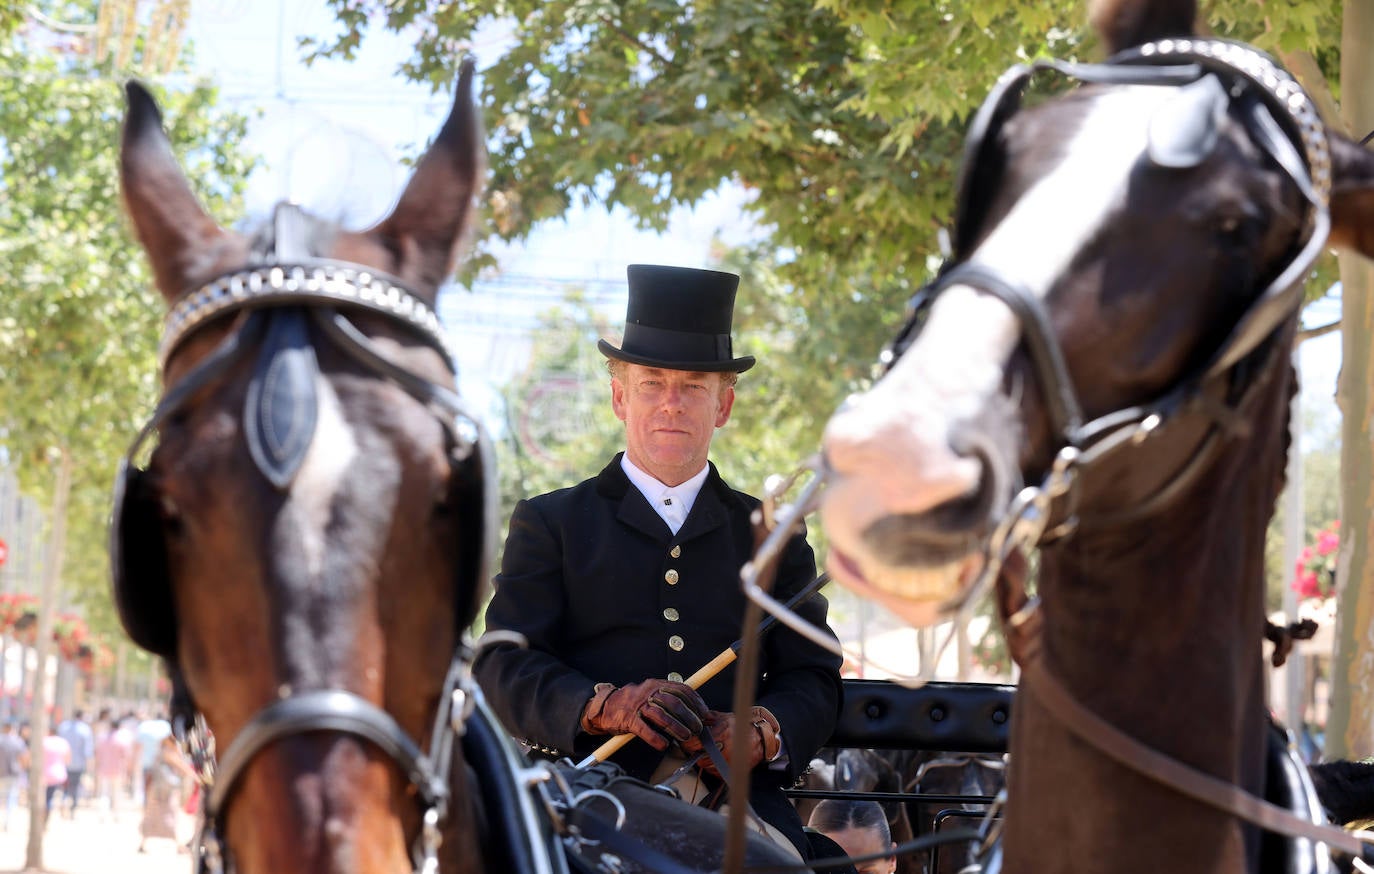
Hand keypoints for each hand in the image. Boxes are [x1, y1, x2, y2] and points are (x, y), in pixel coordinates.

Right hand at [580, 679, 707, 750]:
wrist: (606, 707)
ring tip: (686, 737)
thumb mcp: (652, 695)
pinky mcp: (628, 719)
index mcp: (656, 684)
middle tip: (698, 729)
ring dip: (676, 728)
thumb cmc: (634, 703)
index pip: (682, 690)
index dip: (696, 702)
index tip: (705, 714)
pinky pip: (644, 729)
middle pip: (674, 703)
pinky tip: (664, 745)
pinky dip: (655, 738)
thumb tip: (696, 712)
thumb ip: (670, 700)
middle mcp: (648, 692)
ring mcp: (638, 705)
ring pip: (661, 715)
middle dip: (689, 717)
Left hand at [683, 706, 780, 776]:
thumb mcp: (723, 717)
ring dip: (705, 761)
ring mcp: (729, 761)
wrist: (760, 738)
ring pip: (707, 767)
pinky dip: (714, 768)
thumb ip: (707, 718)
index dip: (689, 744)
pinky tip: (718, 759)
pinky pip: (716, 773)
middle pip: (699, 758)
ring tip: (711, 753)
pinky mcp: (732, 770)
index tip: (688, 742)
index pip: (695, 744)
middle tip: (699, 748)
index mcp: (721, 733)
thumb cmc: (741, 727)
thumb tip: (693, 717)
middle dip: (697, 753)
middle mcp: (725, 748)